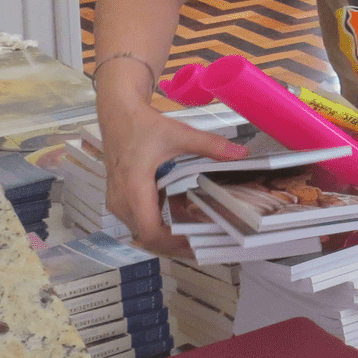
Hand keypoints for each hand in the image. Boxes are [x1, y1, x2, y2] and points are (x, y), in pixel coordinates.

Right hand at [99, 101, 246, 255]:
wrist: (117, 113)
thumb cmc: (142, 124)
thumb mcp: (178, 134)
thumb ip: (209, 145)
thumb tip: (240, 153)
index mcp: (134, 189)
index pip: (151, 232)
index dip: (174, 243)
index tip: (197, 243)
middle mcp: (122, 201)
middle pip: (148, 236)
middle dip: (176, 242)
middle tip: (204, 241)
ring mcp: (118, 202)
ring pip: (143, 230)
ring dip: (168, 233)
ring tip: (197, 231)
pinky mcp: (120, 198)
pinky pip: (140, 219)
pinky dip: (160, 221)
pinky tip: (182, 215)